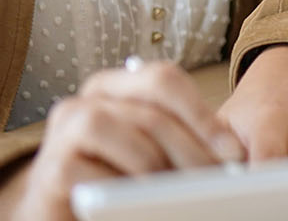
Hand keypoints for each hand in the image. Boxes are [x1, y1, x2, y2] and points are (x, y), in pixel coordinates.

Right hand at [0, 59, 243, 220]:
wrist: (58, 214)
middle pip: (153, 114)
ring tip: (187, 198)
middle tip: (218, 184)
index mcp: (115, 86)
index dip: (203, 116)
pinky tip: (145, 208)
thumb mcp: (154, 154)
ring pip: (132, 143)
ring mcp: (65, 132)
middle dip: (194, 151)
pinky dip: (130, 195)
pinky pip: (101, 179)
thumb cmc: (115, 182)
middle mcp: (86, 100)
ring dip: (167, 173)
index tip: (233, 154)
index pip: (165, 80)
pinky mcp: (50, 171)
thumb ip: (185, 143)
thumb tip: (237, 157)